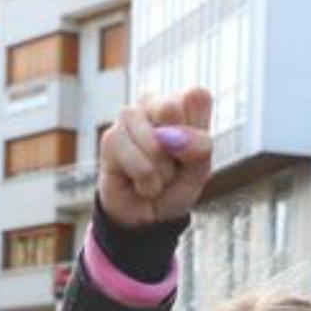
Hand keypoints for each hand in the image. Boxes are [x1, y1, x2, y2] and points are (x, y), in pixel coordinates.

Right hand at [97, 88, 212, 226]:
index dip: (197, 129)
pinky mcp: (110, 139)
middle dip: (177, 149)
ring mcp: (128, 118)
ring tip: (156, 178)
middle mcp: (152, 103)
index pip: (196, 96)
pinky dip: (147, 183)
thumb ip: (198, 148)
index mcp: (180, 103)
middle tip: (172, 163)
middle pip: (170, 108)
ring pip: (154, 142)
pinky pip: (140, 165)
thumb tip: (171, 137)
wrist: (148, 214)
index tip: (192, 150)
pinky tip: (140, 184)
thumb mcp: (200, 170)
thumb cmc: (175, 185)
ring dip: (162, 171)